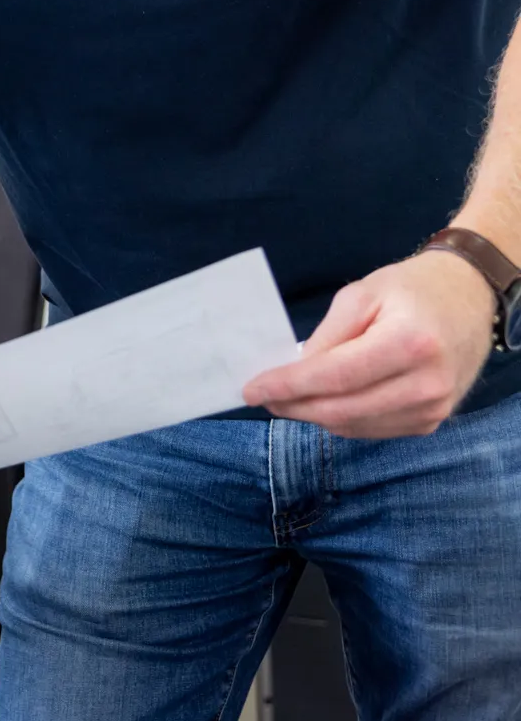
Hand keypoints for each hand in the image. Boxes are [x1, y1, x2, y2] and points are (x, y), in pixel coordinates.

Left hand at [242, 251, 495, 436]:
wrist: (469, 299)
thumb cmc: (410, 290)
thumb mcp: (361, 295)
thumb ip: (327, 336)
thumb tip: (295, 372)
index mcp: (409, 344)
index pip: (335, 377)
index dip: (289, 386)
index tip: (250, 389)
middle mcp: (427, 384)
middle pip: (341, 410)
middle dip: (293, 405)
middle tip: (262, 396)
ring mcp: (434, 408)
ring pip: (354, 426)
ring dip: (314, 415)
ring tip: (289, 396)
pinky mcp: (433, 421)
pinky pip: (373, 429)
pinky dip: (342, 419)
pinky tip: (325, 401)